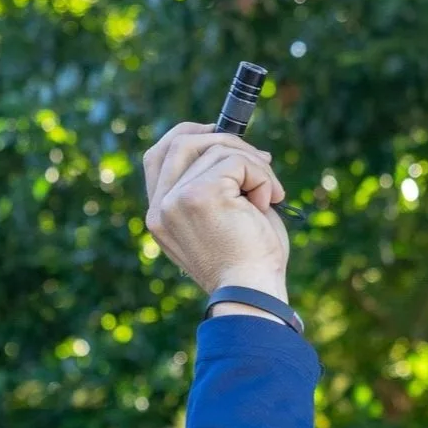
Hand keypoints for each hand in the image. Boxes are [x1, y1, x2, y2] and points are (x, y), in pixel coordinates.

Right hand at [142, 122, 290, 299]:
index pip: (157, 156)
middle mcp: (160, 208)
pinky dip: (262, 176)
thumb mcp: (221, 218)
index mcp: (160, 216)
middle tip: (261, 160)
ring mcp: (175, 201)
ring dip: (254, 164)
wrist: (253, 293)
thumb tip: (231, 141)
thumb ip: (211, 184)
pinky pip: (237, 160)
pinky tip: (268, 202)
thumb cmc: (247, 262)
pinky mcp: (199, 195)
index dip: (188, 135)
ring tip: (270, 195)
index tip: (220, 134)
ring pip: (217, 148)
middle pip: (181, 140)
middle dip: (227, 140)